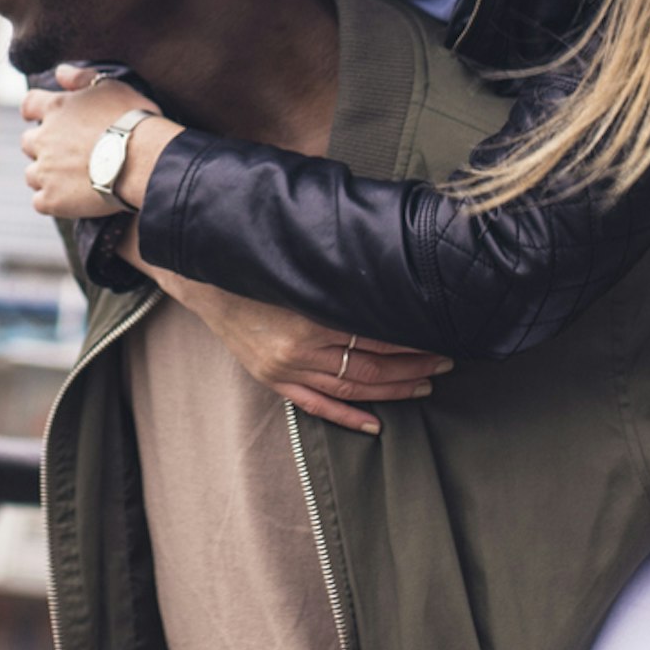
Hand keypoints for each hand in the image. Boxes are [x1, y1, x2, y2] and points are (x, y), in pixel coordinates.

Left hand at [20, 69, 177, 215]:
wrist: (142, 160)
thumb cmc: (133, 120)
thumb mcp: (112, 87)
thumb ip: (82, 77)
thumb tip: (60, 72)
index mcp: (56, 109)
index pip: (29, 105)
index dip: (33, 111)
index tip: (37, 117)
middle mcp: (44, 138)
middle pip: (28, 143)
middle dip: (43, 147)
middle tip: (67, 153)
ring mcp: (45, 171)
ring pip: (31, 174)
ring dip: (45, 175)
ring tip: (71, 180)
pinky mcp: (52, 199)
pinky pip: (40, 202)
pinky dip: (52, 201)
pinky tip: (70, 201)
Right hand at [133, 243, 446, 434]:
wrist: (202, 276)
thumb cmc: (256, 258)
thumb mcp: (299, 249)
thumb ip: (339, 246)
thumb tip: (378, 226)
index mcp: (310, 313)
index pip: (377, 333)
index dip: (413, 337)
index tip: (441, 332)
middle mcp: (298, 348)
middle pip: (371, 366)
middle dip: (414, 365)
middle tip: (447, 361)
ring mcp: (284, 368)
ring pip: (351, 388)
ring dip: (392, 389)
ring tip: (426, 384)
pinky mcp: (272, 379)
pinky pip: (317, 405)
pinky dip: (348, 417)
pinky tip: (376, 424)